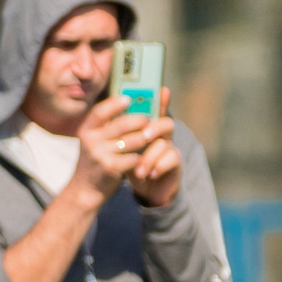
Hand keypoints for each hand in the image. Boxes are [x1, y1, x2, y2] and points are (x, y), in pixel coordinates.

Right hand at [67, 94, 170, 204]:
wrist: (84, 189)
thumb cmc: (95, 161)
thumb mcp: (93, 141)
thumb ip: (105, 127)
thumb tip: (127, 106)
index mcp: (86, 130)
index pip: (99, 111)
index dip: (114, 104)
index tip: (128, 99)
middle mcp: (91, 140)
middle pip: (121, 124)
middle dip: (138, 120)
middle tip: (149, 119)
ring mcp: (99, 154)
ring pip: (130, 141)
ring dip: (143, 138)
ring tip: (151, 137)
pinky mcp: (110, 168)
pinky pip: (133, 158)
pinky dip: (140, 157)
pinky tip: (143, 157)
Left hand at [126, 87, 180, 207]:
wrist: (146, 191)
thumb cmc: (132, 164)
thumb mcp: (123, 148)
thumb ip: (118, 131)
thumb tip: (105, 113)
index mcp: (150, 128)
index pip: (157, 109)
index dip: (161, 100)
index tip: (162, 90)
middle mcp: (163, 136)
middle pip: (166, 123)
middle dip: (154, 128)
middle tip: (144, 136)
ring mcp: (171, 149)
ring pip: (164, 144)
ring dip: (149, 158)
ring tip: (139, 172)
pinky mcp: (176, 163)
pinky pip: (172, 159)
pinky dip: (159, 166)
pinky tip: (150, 175)